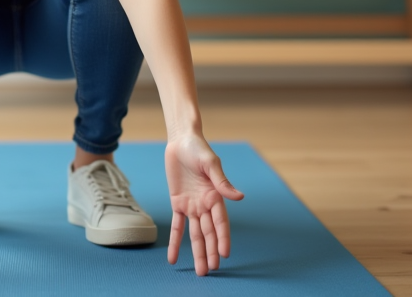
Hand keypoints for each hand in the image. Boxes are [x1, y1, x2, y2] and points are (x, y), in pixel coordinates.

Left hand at [164, 133, 243, 276]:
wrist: (181, 140)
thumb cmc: (199, 149)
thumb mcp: (211, 163)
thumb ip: (222, 182)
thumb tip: (239, 198)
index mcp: (216, 196)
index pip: (220, 222)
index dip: (222, 238)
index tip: (224, 254)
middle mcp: (205, 204)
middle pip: (209, 232)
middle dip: (210, 251)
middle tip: (211, 270)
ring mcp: (192, 205)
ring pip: (195, 234)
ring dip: (198, 251)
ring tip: (201, 270)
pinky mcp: (177, 202)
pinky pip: (176, 225)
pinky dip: (175, 241)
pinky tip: (172, 257)